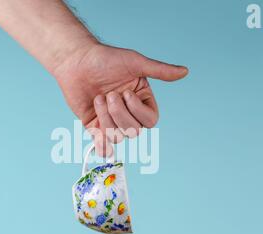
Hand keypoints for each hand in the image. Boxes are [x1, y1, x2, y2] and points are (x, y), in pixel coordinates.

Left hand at [53, 43, 187, 156]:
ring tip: (98, 98)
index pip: (150, 120)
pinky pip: (102, 143)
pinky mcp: (94, 125)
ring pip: (117, 136)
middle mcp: (128, 112)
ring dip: (106, 118)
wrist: (76, 61)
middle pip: (133, 131)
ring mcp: (111, 120)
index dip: (137, 111)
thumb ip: (160, 71)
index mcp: (141, 99)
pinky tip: (101, 144)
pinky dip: (102, 146)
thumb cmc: (106, 58)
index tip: (126, 93)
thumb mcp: (135, 63)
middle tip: (108, 94)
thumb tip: (185, 71)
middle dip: (119, 114)